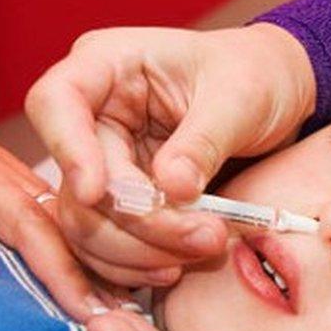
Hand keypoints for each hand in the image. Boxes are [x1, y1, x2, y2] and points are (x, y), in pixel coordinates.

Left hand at [0, 79, 111, 319]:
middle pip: (25, 212)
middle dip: (56, 260)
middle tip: (83, 305)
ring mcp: (12, 179)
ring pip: (56, 220)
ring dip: (88, 262)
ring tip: (118, 302)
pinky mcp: (30, 190)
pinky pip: (67, 222)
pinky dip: (96, 252)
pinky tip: (122, 284)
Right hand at [25, 24, 315, 285]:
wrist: (275, 96)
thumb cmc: (254, 76)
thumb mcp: (240, 97)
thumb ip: (202, 141)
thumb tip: (172, 189)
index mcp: (107, 65)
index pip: (55, 102)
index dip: (68, 152)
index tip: (99, 193)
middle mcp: (93, 115)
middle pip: (76, 183)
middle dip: (136, 223)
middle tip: (206, 238)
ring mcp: (103, 161)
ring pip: (86, 224)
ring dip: (140, 252)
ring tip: (206, 248)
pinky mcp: (120, 201)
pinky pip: (107, 245)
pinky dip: (138, 264)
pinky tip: (179, 265)